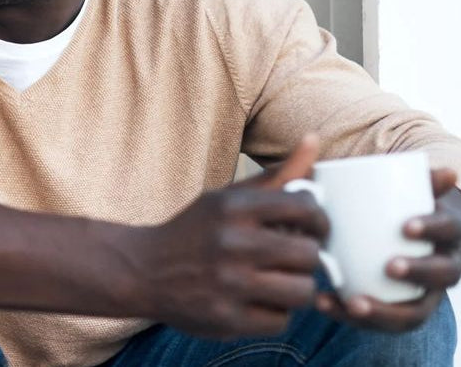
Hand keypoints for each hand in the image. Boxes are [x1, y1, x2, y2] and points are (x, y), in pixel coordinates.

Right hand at [129, 136, 327, 338]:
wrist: (142, 270)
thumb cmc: (196, 231)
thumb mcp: (228, 198)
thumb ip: (278, 176)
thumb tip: (315, 140)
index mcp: (233, 207)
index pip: (306, 208)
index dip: (318, 220)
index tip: (310, 228)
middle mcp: (231, 243)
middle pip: (310, 255)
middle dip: (306, 258)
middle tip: (292, 258)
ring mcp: (228, 284)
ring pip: (302, 292)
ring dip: (295, 288)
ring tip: (278, 281)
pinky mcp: (226, 318)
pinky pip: (280, 321)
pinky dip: (274, 313)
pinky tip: (256, 301)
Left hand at [314, 168, 460, 331]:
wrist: (412, 237)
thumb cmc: (403, 209)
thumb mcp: (410, 191)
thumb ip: (413, 177)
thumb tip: (440, 168)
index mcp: (446, 234)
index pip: (447, 231)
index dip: (430, 229)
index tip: (405, 226)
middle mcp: (443, 268)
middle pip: (441, 276)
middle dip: (417, 273)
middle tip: (389, 266)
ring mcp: (422, 295)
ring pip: (413, 312)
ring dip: (383, 311)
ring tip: (352, 302)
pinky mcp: (397, 311)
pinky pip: (381, 324)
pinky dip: (351, 317)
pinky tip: (323, 303)